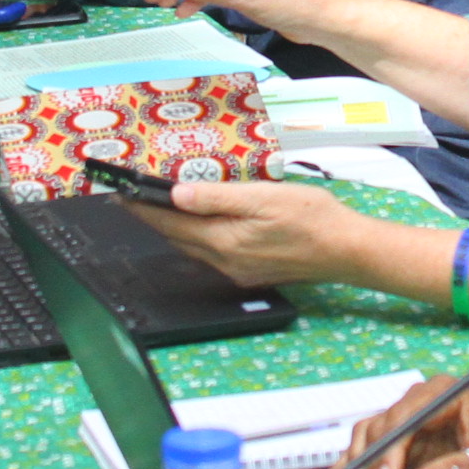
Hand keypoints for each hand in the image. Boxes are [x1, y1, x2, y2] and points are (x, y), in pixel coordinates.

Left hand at [146, 177, 366, 288]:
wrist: (346, 250)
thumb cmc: (312, 218)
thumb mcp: (265, 197)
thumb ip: (219, 198)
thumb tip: (178, 195)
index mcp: (224, 240)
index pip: (171, 223)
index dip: (143, 208)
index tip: (121, 194)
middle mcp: (224, 261)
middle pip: (177, 238)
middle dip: (154, 218)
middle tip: (136, 197)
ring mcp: (237, 271)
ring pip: (193, 248)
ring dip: (175, 228)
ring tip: (162, 207)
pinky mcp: (250, 273)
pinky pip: (212, 255)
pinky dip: (198, 238)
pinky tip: (202, 225)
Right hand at [344, 373, 468, 468]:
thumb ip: (458, 467)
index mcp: (443, 392)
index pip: (406, 419)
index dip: (391, 452)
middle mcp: (420, 396)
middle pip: (380, 426)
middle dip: (368, 464)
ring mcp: (409, 413)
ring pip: (369, 435)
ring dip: (359, 468)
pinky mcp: (405, 433)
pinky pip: (372, 445)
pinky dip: (358, 466)